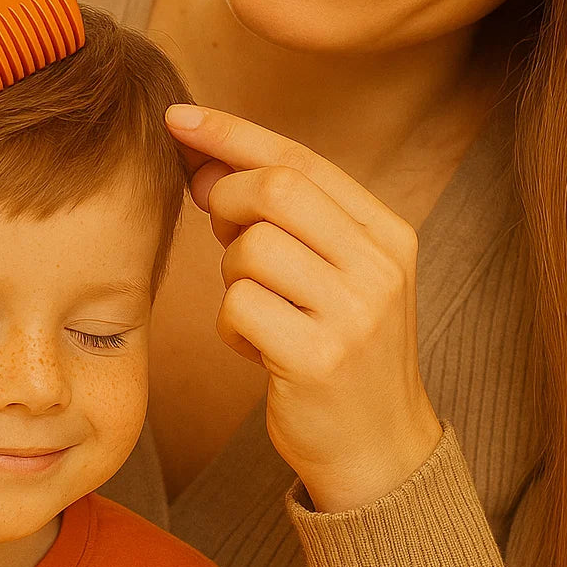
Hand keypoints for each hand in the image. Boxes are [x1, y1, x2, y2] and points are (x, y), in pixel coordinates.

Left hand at [165, 103, 442, 512]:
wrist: (378, 448)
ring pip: (251, 248)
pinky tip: (257, 347)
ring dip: (231, 272)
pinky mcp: (319, 360)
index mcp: (386, 234)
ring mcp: (355, 314)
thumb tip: (204, 168)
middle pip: (276, 190)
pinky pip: (239, 307)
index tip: (180, 118)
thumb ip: (279, 218)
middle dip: (227, 199)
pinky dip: (231, 324)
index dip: (234, 133)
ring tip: (257, 305)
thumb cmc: (338, 346)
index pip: (302, 159)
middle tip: (219, 228)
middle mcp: (380, 267)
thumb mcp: (328, 273)